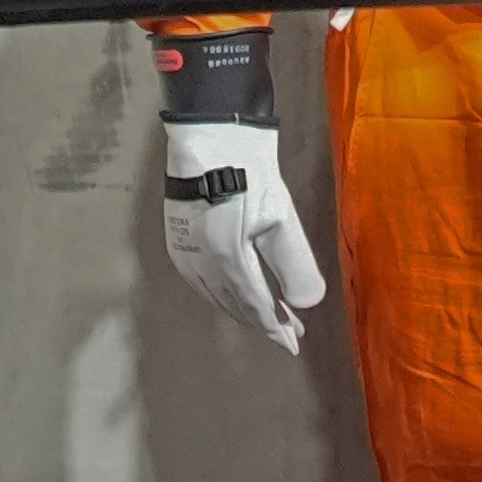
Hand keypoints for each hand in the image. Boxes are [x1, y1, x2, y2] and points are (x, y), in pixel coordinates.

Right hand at [160, 119, 329, 353]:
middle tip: (289, 330)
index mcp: (227, 259)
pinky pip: (201, 283)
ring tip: (267, 316)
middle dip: (264, 321)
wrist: (209, 139)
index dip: (276, 328)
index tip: (294, 342)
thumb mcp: (281, 218)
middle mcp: (200, 264)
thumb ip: (294, 265)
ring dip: (242, 309)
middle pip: (236, 306)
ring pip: (216, 297)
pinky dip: (221, 294)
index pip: (256, 307)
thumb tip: (304, 304)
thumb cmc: (248, 172)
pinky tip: (234, 293)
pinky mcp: (176, 243)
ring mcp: (184, 255)